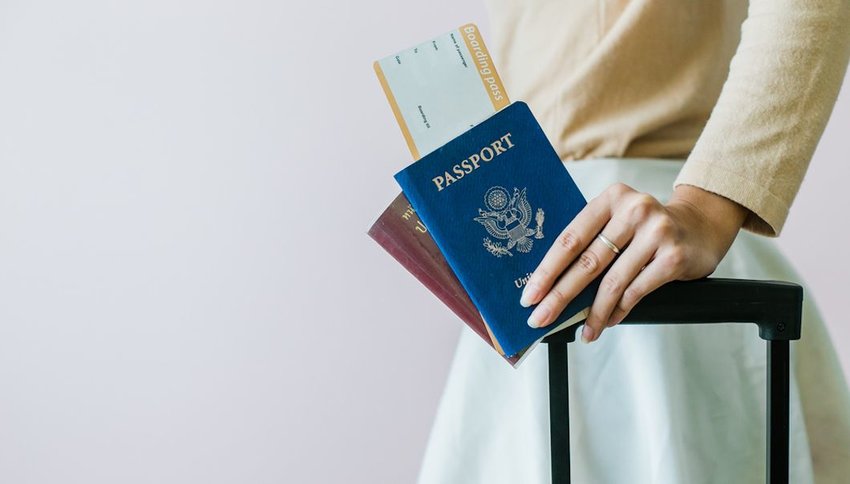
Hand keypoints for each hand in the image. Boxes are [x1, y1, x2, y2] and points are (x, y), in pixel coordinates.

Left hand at [520, 183, 747, 342]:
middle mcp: (634, 210)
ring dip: (594, 313)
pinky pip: (636, 291)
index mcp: (610, 198)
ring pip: (613, 282)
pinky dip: (618, 311)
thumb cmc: (646, 229)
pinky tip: (607, 323)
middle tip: (541, 318)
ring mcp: (656, 232)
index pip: (570, 238)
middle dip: (560, 296)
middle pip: (587, 262)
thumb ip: (590, 242)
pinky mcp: (673, 256)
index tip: (529, 295)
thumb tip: (551, 286)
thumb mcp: (617, 221)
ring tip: (583, 332)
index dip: (547, 270)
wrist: (701, 227)